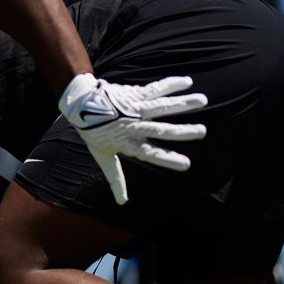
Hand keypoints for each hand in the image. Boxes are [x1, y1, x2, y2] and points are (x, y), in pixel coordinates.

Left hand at [59, 73, 206, 204]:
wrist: (80, 105)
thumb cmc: (93, 133)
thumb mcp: (103, 157)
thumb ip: (115, 178)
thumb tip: (122, 202)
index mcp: (128, 143)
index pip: (151, 153)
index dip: (168, 159)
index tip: (186, 164)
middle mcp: (134, 126)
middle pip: (162, 129)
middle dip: (183, 130)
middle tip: (202, 132)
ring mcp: (135, 108)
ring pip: (163, 106)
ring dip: (184, 103)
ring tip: (203, 101)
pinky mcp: (134, 93)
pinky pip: (156, 88)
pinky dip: (172, 84)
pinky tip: (187, 82)